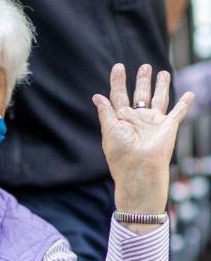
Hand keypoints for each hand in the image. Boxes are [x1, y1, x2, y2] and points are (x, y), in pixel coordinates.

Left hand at [93, 64, 193, 229]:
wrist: (139, 168)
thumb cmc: (121, 152)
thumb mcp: (109, 129)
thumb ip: (105, 112)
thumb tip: (97, 96)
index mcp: (121, 119)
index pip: (119, 95)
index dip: (118, 81)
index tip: (118, 66)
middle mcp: (138, 119)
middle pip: (140, 95)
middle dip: (142, 80)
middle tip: (144, 66)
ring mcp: (154, 122)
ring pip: (159, 98)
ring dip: (161, 86)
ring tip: (162, 72)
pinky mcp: (169, 126)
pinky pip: (179, 112)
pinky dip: (185, 103)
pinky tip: (189, 94)